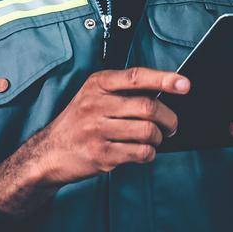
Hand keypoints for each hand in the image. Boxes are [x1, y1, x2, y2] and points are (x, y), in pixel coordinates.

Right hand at [0, 67, 183, 215]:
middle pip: (148, 108)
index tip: (185, 84)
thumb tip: (164, 92)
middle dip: (169, 118)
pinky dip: (149, 153)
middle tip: (172, 125)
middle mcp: (95, 105)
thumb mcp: (93, 96)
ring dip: (159, 138)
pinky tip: (143, 151)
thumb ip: (123, 91)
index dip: (164, 79)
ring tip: (155, 139)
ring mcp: (97, 131)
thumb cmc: (78, 122)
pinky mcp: (101, 155)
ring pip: (148, 132)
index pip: (136, 77)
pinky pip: (140, 152)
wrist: (48, 152)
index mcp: (97, 85)